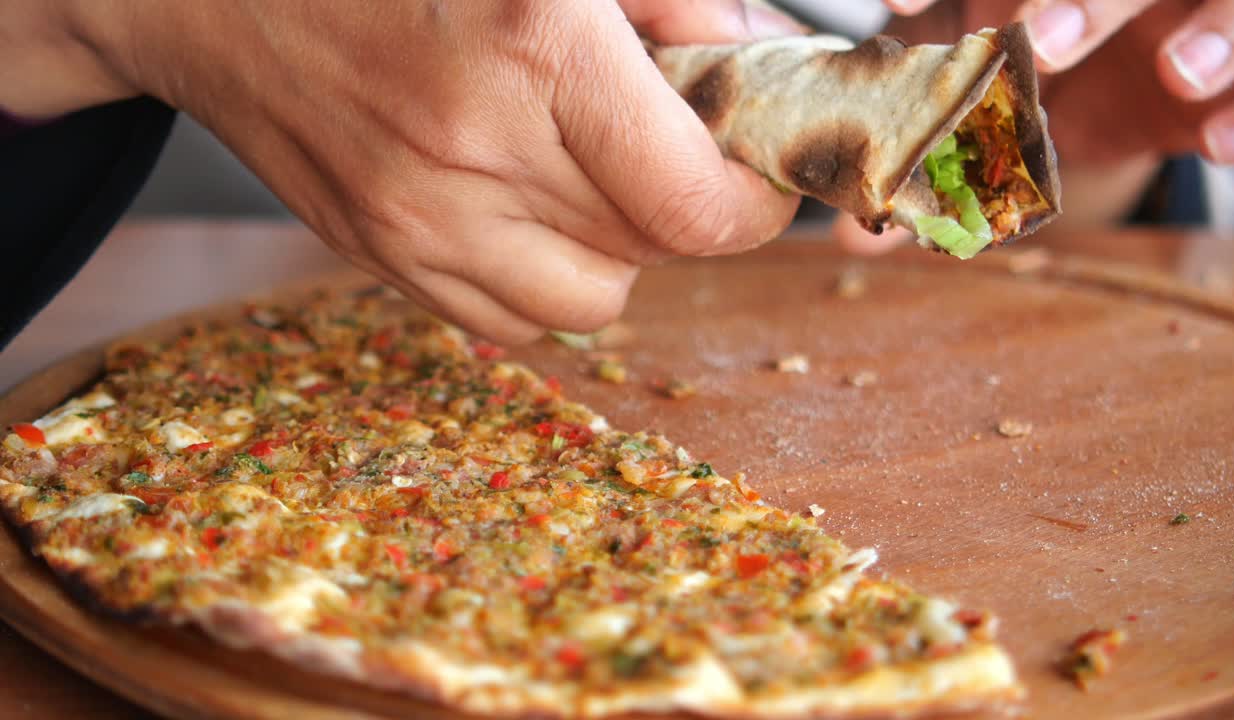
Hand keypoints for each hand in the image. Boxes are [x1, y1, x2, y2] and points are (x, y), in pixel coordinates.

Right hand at [14, 0, 805, 342]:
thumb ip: (673, 0)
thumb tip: (756, 61)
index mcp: (536, 48)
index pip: (695, 203)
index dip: (754, 202)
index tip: (758, 175)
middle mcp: (476, 150)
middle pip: (654, 247)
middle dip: (687, 202)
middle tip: (669, 144)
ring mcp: (420, 220)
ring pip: (593, 299)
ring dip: (619, 247)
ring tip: (589, 176)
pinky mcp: (383, 256)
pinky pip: (512, 318)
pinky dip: (545, 278)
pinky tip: (526, 208)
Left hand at [838, 0, 1233, 253]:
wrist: (1155, 80)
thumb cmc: (1054, 76)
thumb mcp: (994, 99)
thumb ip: (934, 145)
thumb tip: (858, 232)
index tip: (900, 2)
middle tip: (1044, 42)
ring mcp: (1220, 7)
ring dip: (1224, 27)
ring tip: (1176, 73)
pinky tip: (1216, 143)